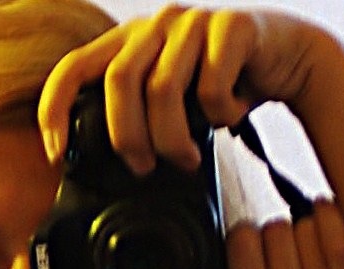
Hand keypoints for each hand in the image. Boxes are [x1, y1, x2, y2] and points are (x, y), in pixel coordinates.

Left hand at [38, 8, 318, 172]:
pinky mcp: (232, 26)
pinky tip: (232, 119)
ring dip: (173, 138)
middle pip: (119, 82)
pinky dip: (221, 116)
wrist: (286, 58)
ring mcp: (193, 22)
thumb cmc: (221, 88)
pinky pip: (212, 85)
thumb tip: (111, 171)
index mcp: (131, 42)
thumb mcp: (172, 106)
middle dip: (128, 137)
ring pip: (163, 88)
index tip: (57, 153)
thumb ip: (139, 120)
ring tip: (189, 159)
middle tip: (143, 168)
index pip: (74, 66)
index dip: (57, 109)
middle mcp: (157, 25)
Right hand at [228, 199, 343, 268]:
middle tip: (276, 264)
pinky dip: (327, 221)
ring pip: (305, 226)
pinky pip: (337, 228)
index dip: (242, 241)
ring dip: (301, 235)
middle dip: (271, 241)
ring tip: (300, 261)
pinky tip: (321, 235)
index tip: (248, 254)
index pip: (241, 242)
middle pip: (274, 230)